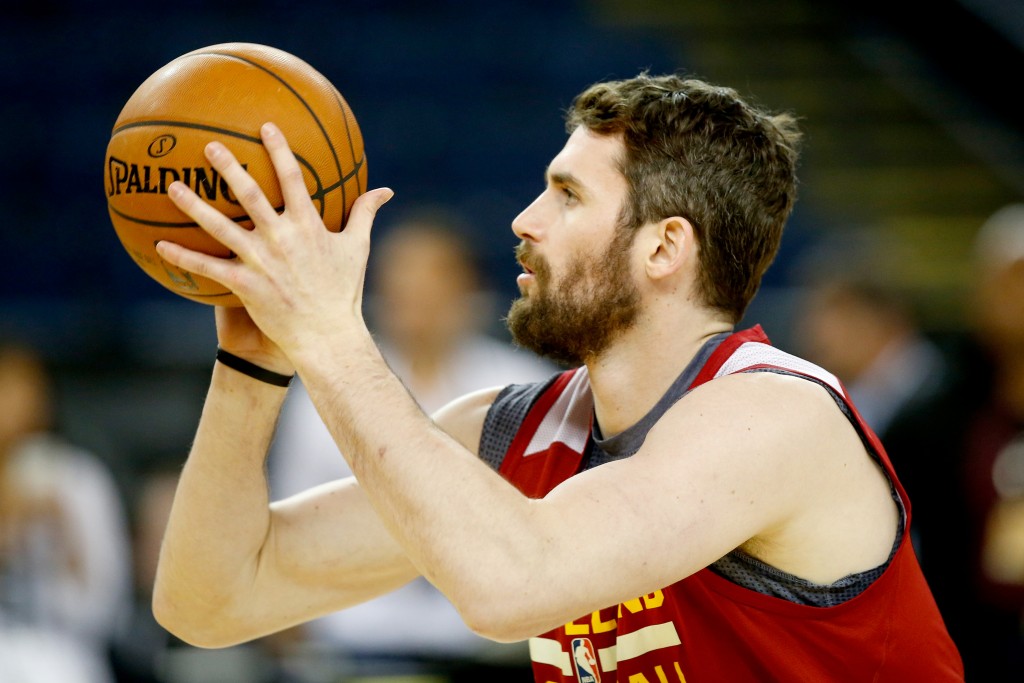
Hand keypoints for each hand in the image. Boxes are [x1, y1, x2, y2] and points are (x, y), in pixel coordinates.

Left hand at [155, 123, 392, 366]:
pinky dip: (183, 258)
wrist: (327, 335)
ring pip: (221, 226)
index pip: (292, 179)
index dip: (279, 150)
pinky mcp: (245, 284)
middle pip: (250, 194)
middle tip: (210, 147)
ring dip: (195, 206)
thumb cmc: (344, 292)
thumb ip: (365, 213)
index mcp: (309, 225)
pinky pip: (208, 268)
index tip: (266, 127)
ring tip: (173, 186)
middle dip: (229, 167)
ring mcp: (261, 260)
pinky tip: (160, 246)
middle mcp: (282, 238)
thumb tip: (386, 190)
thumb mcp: (358, 248)